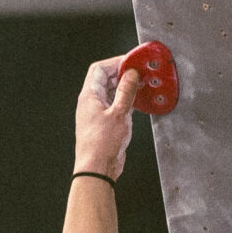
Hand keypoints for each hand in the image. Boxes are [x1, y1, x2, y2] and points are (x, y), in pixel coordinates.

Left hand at [73, 56, 140, 180]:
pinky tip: (137, 104)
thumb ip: (126, 91)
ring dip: (127, 90)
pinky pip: (116, 108)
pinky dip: (127, 103)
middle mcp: (91, 104)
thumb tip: (131, 74)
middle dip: (124, 75)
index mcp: (89, 96)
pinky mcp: (105, 126)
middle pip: (107, 80)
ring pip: (112, 94)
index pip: (100, 69)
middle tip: (140, 75)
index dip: (116, 62)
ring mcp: (98, 115)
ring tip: (141, 88)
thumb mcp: (119, 113)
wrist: (96, 170)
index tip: (132, 62)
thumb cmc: (101, 145)